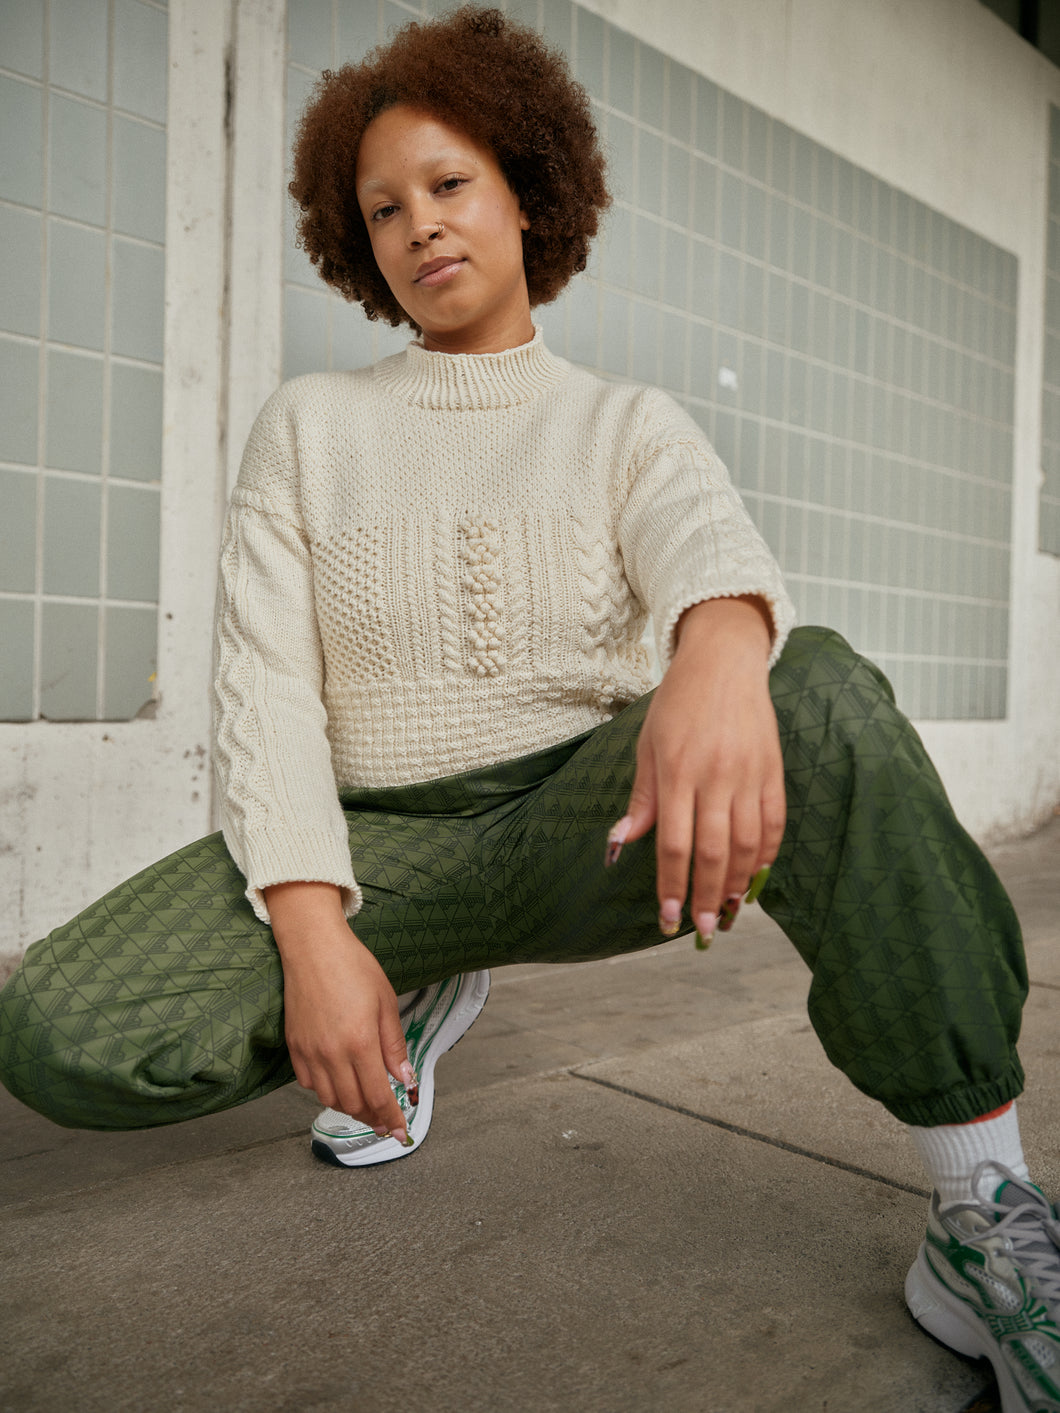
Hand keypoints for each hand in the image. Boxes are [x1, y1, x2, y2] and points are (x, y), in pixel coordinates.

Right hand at [265, 882, 412, 1140]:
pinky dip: (326, 1091)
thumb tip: (404, 1077)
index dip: (391, 1119)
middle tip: (386, 1122)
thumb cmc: (354, 967)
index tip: (401, 1132)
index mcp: (361, 1042)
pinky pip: (309, 1083)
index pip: (378, 1096)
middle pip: (353, 1104)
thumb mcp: (386, 1002)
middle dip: (373, 1119)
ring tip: (366, 1107)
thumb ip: (394, 1045)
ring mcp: (310, 1052)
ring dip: (350, 1108)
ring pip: (329, 1098)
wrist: (314, 947)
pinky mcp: (294, 1046)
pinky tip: (339, 1085)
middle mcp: (333, 1053)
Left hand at [612, 598, 785, 938]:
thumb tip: (619, 844)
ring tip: (728, 911)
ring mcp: (749, 774)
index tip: (668, 918)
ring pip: (747, 844)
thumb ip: (642, 799)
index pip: (673, 844)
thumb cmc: (678, 704)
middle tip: (702, 928)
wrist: (724, 661)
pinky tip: (755, 876)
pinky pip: (774, 823)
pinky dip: (766, 855)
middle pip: (713, 852)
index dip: (671, 886)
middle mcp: (715, 776)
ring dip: (738, 883)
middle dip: (706, 897)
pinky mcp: (774, 770)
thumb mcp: (647, 745)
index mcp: (677, 771)